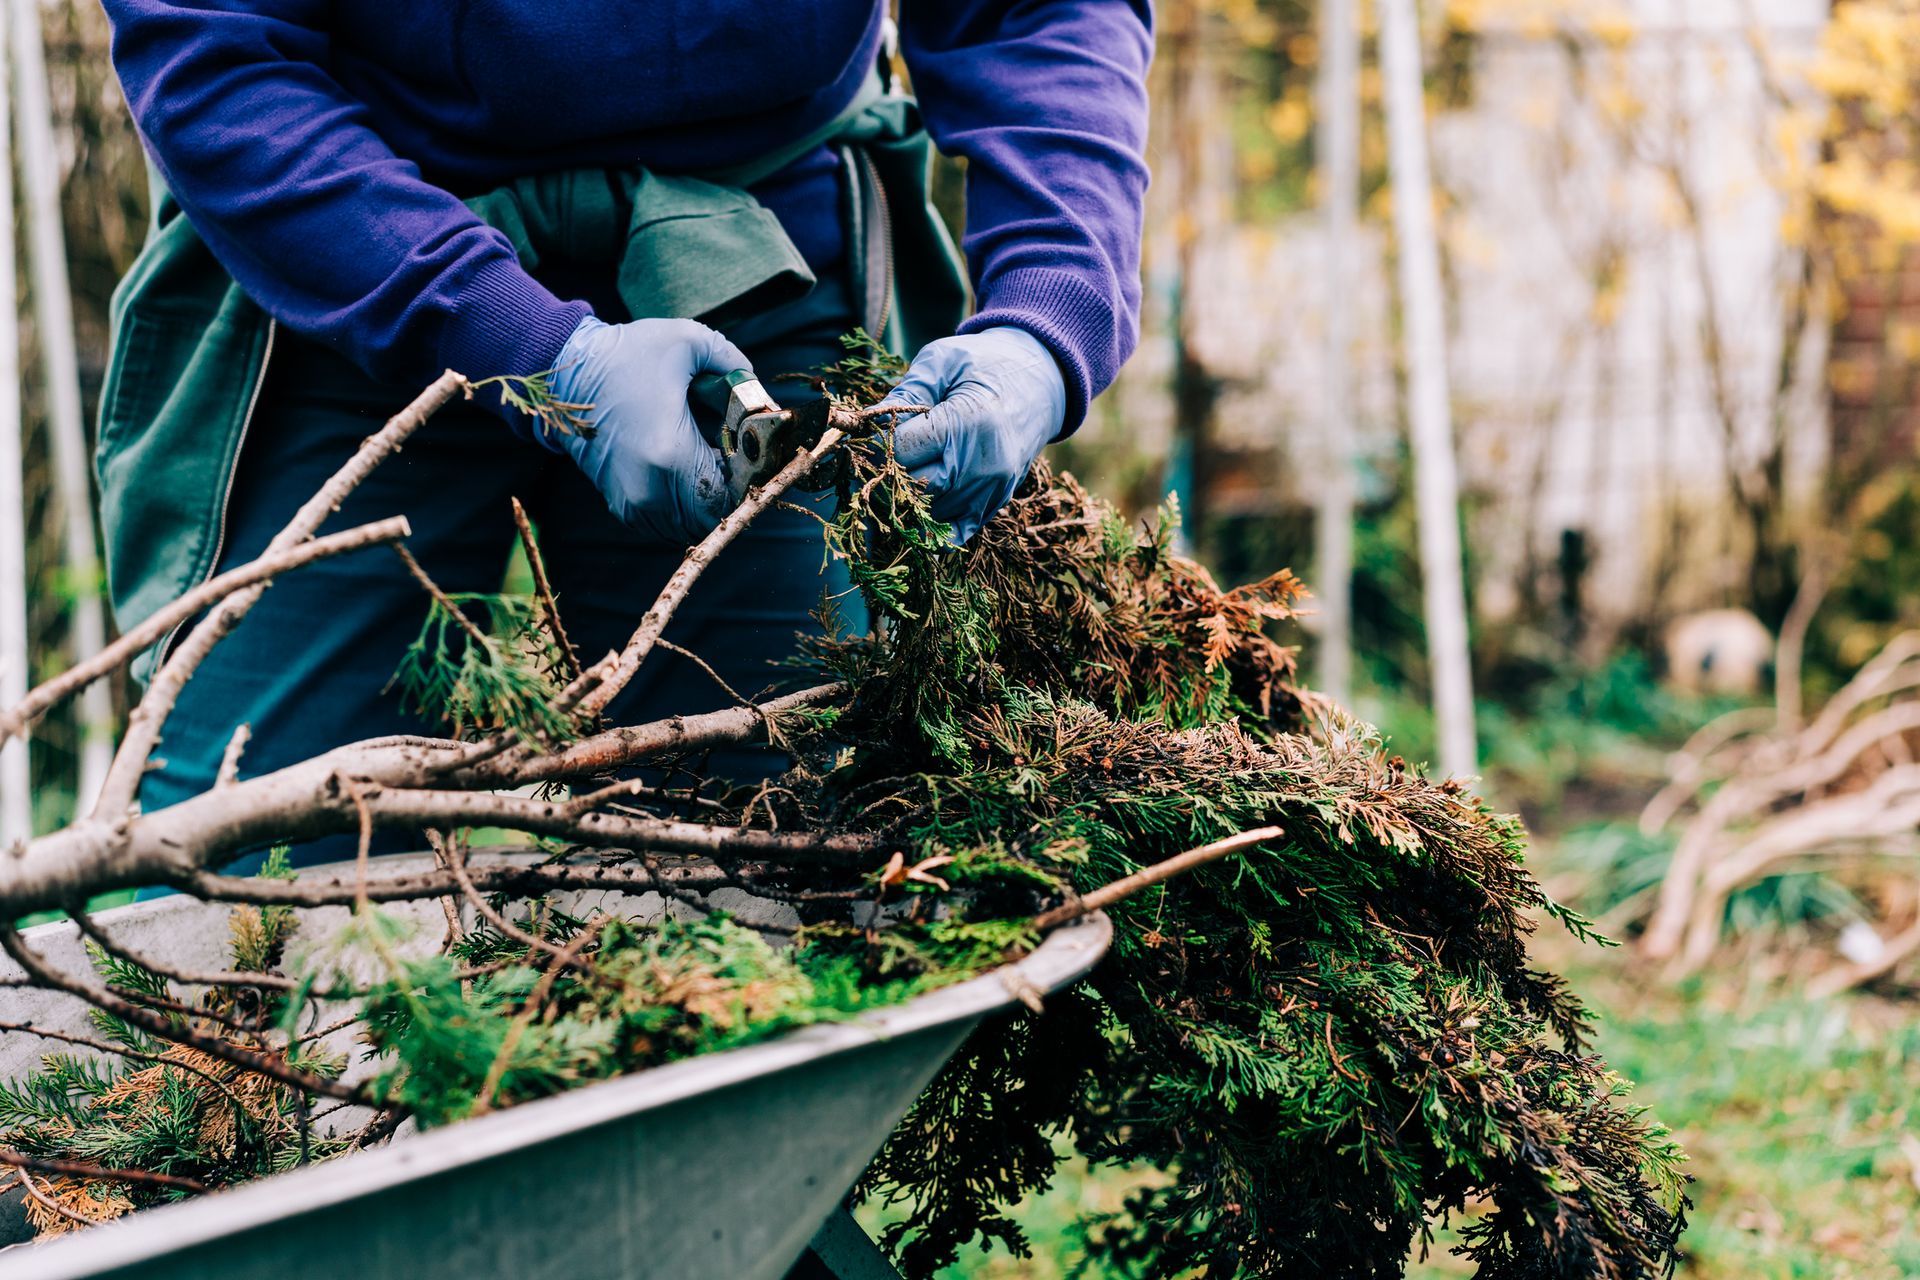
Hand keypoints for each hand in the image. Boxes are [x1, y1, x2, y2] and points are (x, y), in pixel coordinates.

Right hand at [544, 316, 749, 544]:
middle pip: (712, 515)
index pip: (731, 496)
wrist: (565, 370)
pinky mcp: (620, 503)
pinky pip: (666, 520)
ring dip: (707, 499)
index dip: (750, 479)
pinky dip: (683, 502)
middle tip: (734, 456)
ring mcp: (631, 502)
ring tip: (709, 460)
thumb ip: (734, 363)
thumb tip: (759, 392)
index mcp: (670, 454)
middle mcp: (648, 490)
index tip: (751, 453)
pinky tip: (685, 467)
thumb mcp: (688, 341)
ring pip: (690, 524)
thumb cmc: (627, 354)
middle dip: (731, 489)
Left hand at [876, 327, 1066, 543]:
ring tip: (895, 476)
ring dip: (903, 501)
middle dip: (886, 475)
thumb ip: (906, 393)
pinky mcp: (996, 502)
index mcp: (967, 423)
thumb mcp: (943, 361)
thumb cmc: (985, 364)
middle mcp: (982, 464)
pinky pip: (954, 534)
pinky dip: (928, 531)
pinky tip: (911, 515)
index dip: (877, 444)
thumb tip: (866, 424)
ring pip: (928, 515)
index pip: (901, 451)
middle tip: (878, 458)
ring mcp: (992, 489)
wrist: (1042, 380)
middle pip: (913, 488)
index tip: (870, 433)